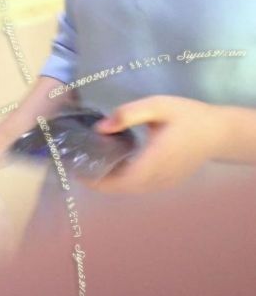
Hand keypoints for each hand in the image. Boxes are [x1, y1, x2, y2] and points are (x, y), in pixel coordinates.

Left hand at [82, 95, 223, 193]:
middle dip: (98, 181)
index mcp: (154, 161)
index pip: (119, 180)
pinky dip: (124, 181)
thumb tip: (100, 128)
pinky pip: (140, 186)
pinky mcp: (167, 183)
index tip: (77, 171)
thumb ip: (128, 114)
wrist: (218, 132)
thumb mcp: (158, 106)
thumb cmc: (188, 116)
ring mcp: (163, 183)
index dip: (96, 180)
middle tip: (79, 166)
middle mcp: (157, 178)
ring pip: (130, 190)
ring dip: (111, 182)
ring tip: (93, 164)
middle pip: (121, 189)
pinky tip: (115, 165)